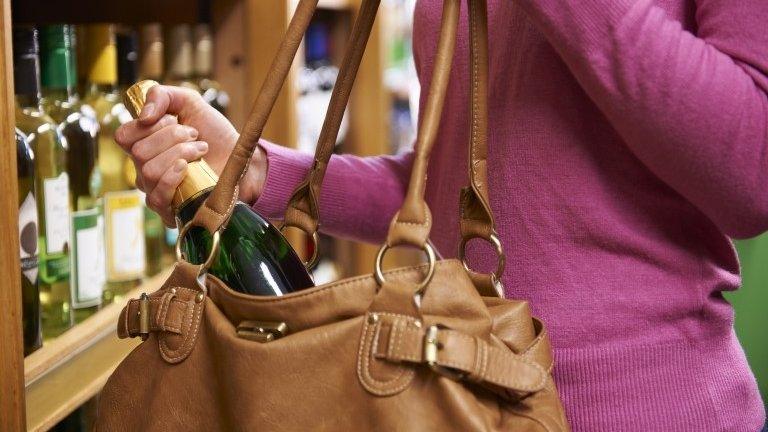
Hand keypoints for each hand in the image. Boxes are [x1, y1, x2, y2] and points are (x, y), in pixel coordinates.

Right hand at [115, 85, 266, 225]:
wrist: (240, 157)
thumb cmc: (214, 133)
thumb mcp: (190, 102)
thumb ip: (162, 95)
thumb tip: (143, 115)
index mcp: (143, 145)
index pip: (124, 136)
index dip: (148, 125)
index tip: (174, 119)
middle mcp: (144, 169)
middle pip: (139, 152)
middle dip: (172, 137)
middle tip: (195, 136)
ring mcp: (156, 190)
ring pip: (149, 171)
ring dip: (180, 153)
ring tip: (201, 150)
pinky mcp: (170, 209)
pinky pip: (156, 197)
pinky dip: (172, 178)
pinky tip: (188, 168)